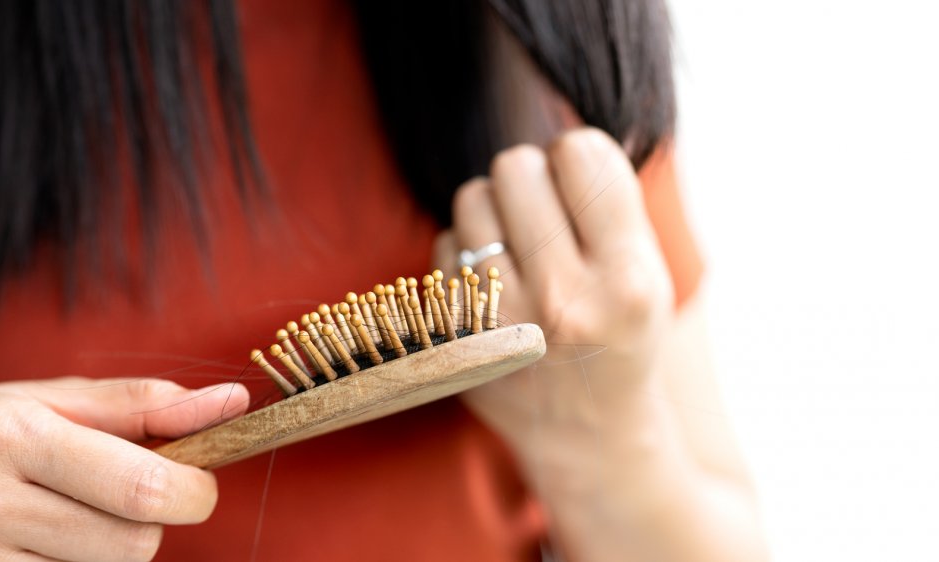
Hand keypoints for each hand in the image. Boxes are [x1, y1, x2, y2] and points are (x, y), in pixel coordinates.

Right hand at [0, 377, 247, 560]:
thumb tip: (233, 402)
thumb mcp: (40, 401)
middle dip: (149, 524)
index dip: (193, 490)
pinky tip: (32, 553)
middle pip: (135, 545)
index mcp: (6, 432)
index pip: (142, 485)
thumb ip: (139, 404)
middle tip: (117, 502)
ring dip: (106, 555)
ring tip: (57, 523)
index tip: (195, 482)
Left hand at [435, 128, 674, 460]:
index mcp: (628, 281)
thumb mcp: (646, 274)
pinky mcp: (455, 339)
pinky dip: (465, 251)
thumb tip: (557, 131)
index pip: (581, 154)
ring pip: (472, 199)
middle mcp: (563, 303)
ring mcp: (500, 324)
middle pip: (515, 166)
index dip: (576, 155)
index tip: (579, 181)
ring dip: (494, 209)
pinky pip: (444, 245)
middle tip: (546, 213)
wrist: (588, 436)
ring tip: (519, 247)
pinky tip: (493, 282)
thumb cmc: (620, 336)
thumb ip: (608, 203)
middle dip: (531, 176)